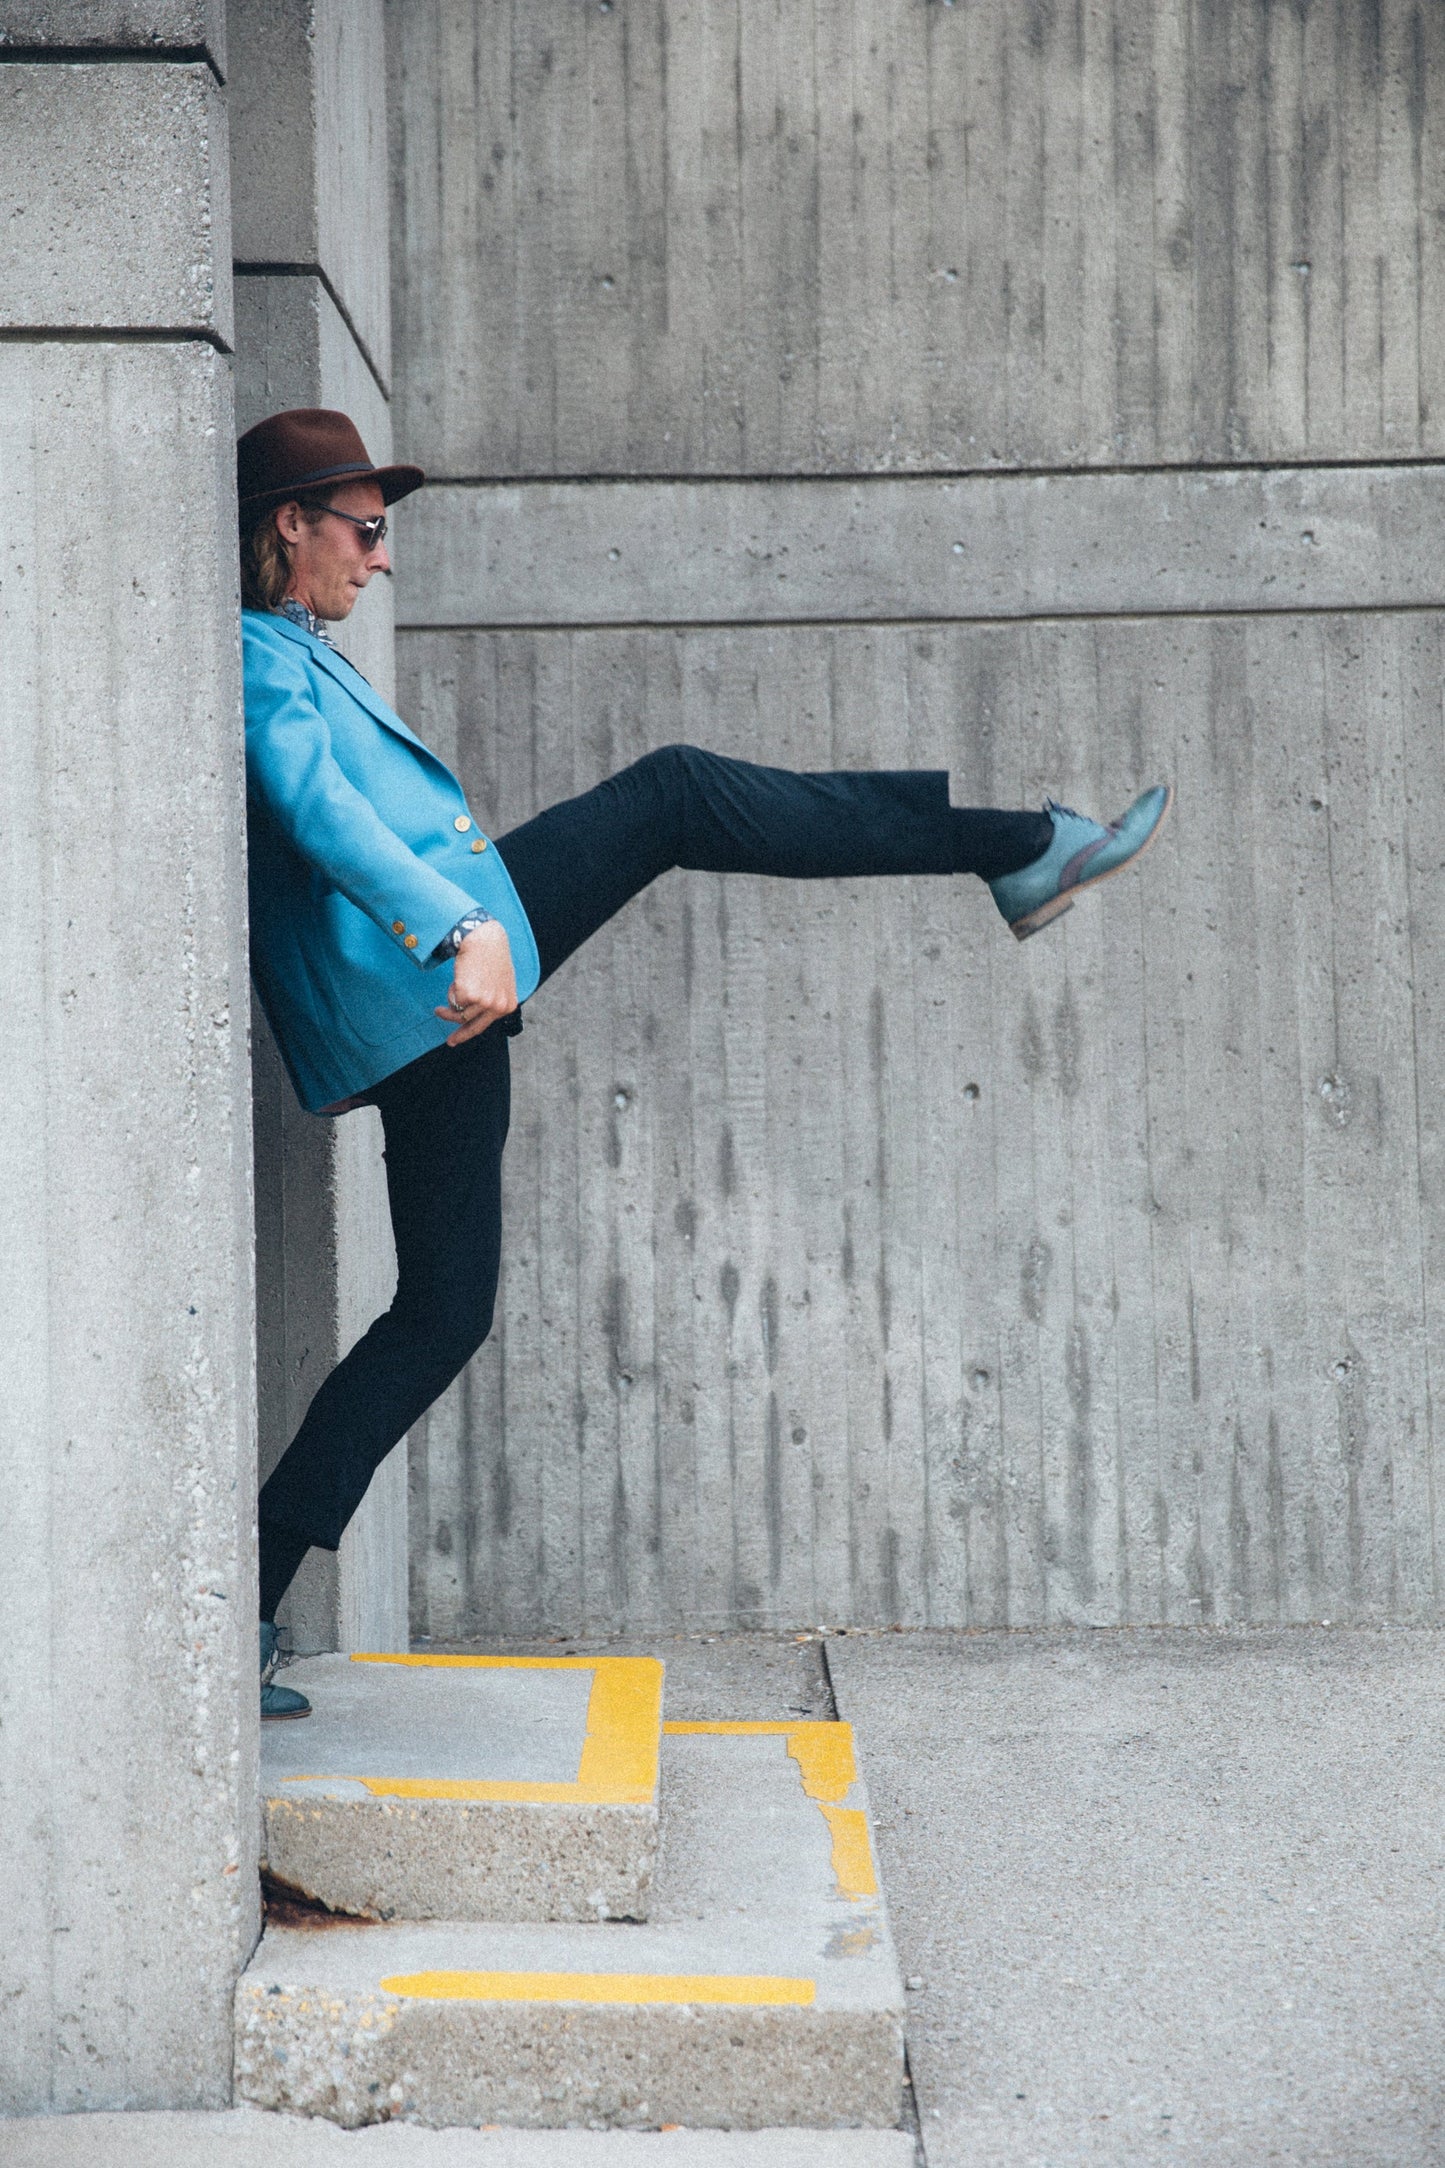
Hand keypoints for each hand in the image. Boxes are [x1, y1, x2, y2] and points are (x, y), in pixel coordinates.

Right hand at [433, 921, 517, 1045]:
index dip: (469, 1032)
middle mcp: (498, 1006)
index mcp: (507, 1005)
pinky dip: (451, 990)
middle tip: (450, 1041)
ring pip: (459, 1014)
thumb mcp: (499, 982)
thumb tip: (475, 1013)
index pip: (486, 1024)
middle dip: (460, 1035)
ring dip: (448, 1008)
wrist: (485, 939)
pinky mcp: (470, 995)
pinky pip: (453, 1000)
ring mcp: (485, 1002)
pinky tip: (458, 978)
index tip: (457, 1040)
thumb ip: (492, 999)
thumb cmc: (490, 956)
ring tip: (439, 1006)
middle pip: (473, 1026)